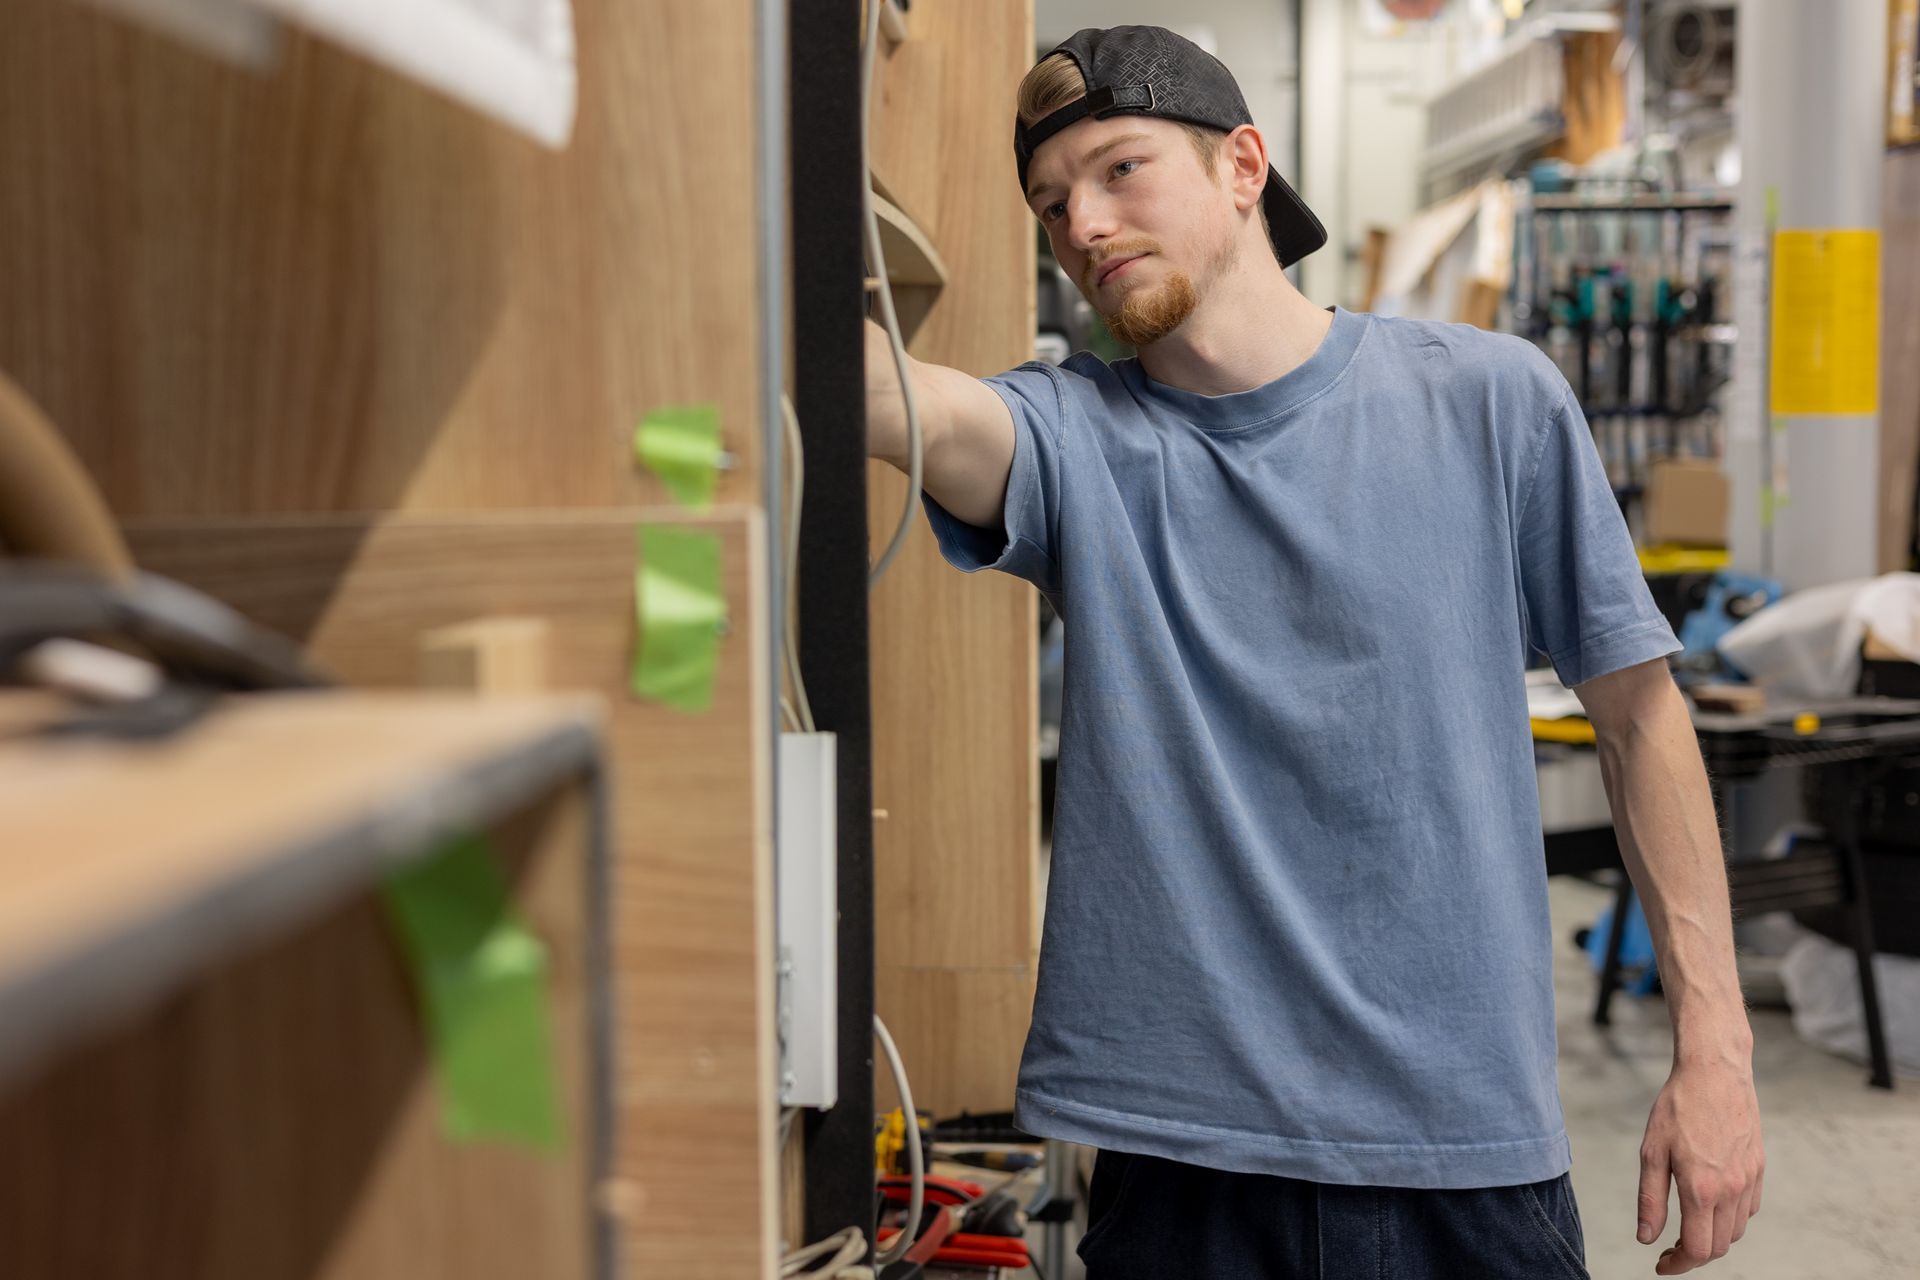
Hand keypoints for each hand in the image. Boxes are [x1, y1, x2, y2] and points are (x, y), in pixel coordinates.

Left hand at [1637, 1057, 1764, 1272]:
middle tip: (1668, 1247)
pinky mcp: (1759, 1169)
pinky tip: (1710, 1204)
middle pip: (1718, 1247)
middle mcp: (1731, 1190)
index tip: (1661, 1265)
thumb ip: (1651, 1199)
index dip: (1678, 1265)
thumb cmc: (1678, 1107)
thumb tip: (1646, 1238)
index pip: (1697, 1249)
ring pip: (1736, 1231)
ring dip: (1712, 1237)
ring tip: (1687, 1226)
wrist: (1715, 1072)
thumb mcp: (1652, 1151)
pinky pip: (1748, 1210)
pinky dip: (1730, 1218)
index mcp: (1701, 1189)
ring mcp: (1749, 1180)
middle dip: (1693, 1255)